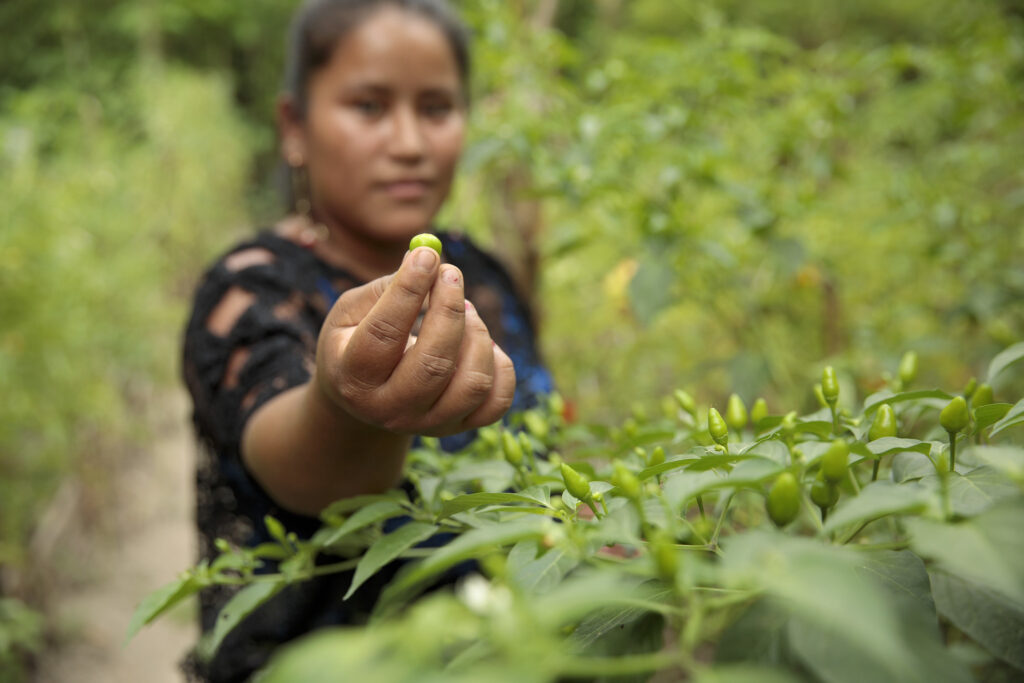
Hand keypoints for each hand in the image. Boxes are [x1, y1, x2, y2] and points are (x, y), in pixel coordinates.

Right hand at [314, 246, 515, 435]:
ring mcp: (429, 424)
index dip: (408, 290)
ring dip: (476, 333)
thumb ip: (386, 287)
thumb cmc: (357, 342)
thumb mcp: (352, 312)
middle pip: (434, 365)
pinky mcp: (461, 427)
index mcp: (354, 378)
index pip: (384, 334)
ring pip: (473, 383)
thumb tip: (428, 258)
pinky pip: (498, 399)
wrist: (365, 400)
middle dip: (449, 310)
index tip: (427, 255)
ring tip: (464, 310)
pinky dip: (499, 363)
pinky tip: (477, 343)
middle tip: (451, 274)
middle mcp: (390, 410)